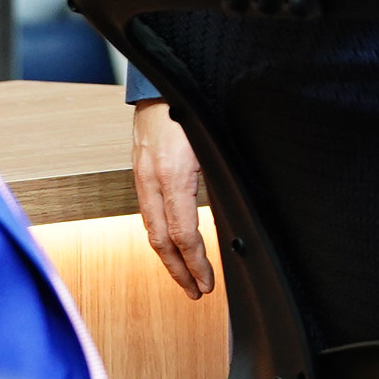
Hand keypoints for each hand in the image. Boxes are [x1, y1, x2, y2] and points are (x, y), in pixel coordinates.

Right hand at [132, 100, 214, 299]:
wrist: (161, 84)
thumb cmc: (192, 110)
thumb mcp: (215, 144)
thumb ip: (221, 179)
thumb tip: (239, 212)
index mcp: (175, 176)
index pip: (184, 235)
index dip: (196, 264)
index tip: (207, 283)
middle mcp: (153, 182)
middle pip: (161, 241)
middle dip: (179, 272)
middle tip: (196, 293)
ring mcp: (142, 178)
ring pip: (151, 230)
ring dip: (167, 258)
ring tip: (183, 277)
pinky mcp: (139, 173)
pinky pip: (148, 214)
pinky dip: (159, 236)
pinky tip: (170, 245)